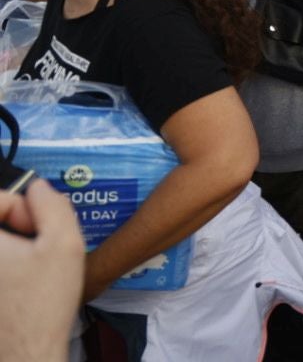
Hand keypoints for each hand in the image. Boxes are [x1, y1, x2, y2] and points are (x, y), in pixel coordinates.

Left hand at [0, 180, 85, 358]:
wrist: (25, 354)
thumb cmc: (40, 308)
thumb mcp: (64, 244)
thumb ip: (53, 205)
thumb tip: (41, 190)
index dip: (23, 207)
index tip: (37, 228)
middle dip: (17, 225)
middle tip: (38, 246)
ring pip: (0, 245)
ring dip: (13, 247)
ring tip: (33, 268)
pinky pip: (1, 266)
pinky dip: (8, 267)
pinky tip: (21, 285)